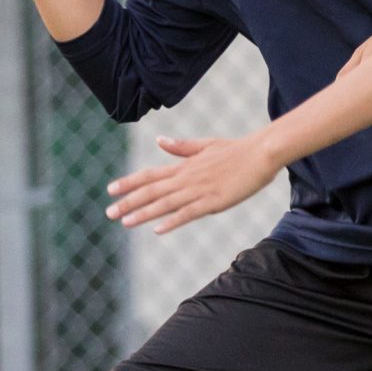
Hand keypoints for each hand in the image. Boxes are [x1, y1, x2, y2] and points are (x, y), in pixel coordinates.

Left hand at [107, 135, 279, 234]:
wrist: (261, 153)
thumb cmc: (237, 150)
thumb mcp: (206, 145)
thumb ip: (181, 147)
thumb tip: (159, 140)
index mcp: (184, 166)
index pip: (150, 175)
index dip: (129, 182)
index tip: (111, 190)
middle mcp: (187, 178)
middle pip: (152, 191)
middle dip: (129, 202)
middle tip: (109, 213)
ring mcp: (200, 190)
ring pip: (165, 203)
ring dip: (143, 213)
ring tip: (125, 222)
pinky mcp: (214, 201)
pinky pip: (189, 213)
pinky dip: (172, 221)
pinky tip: (158, 229)